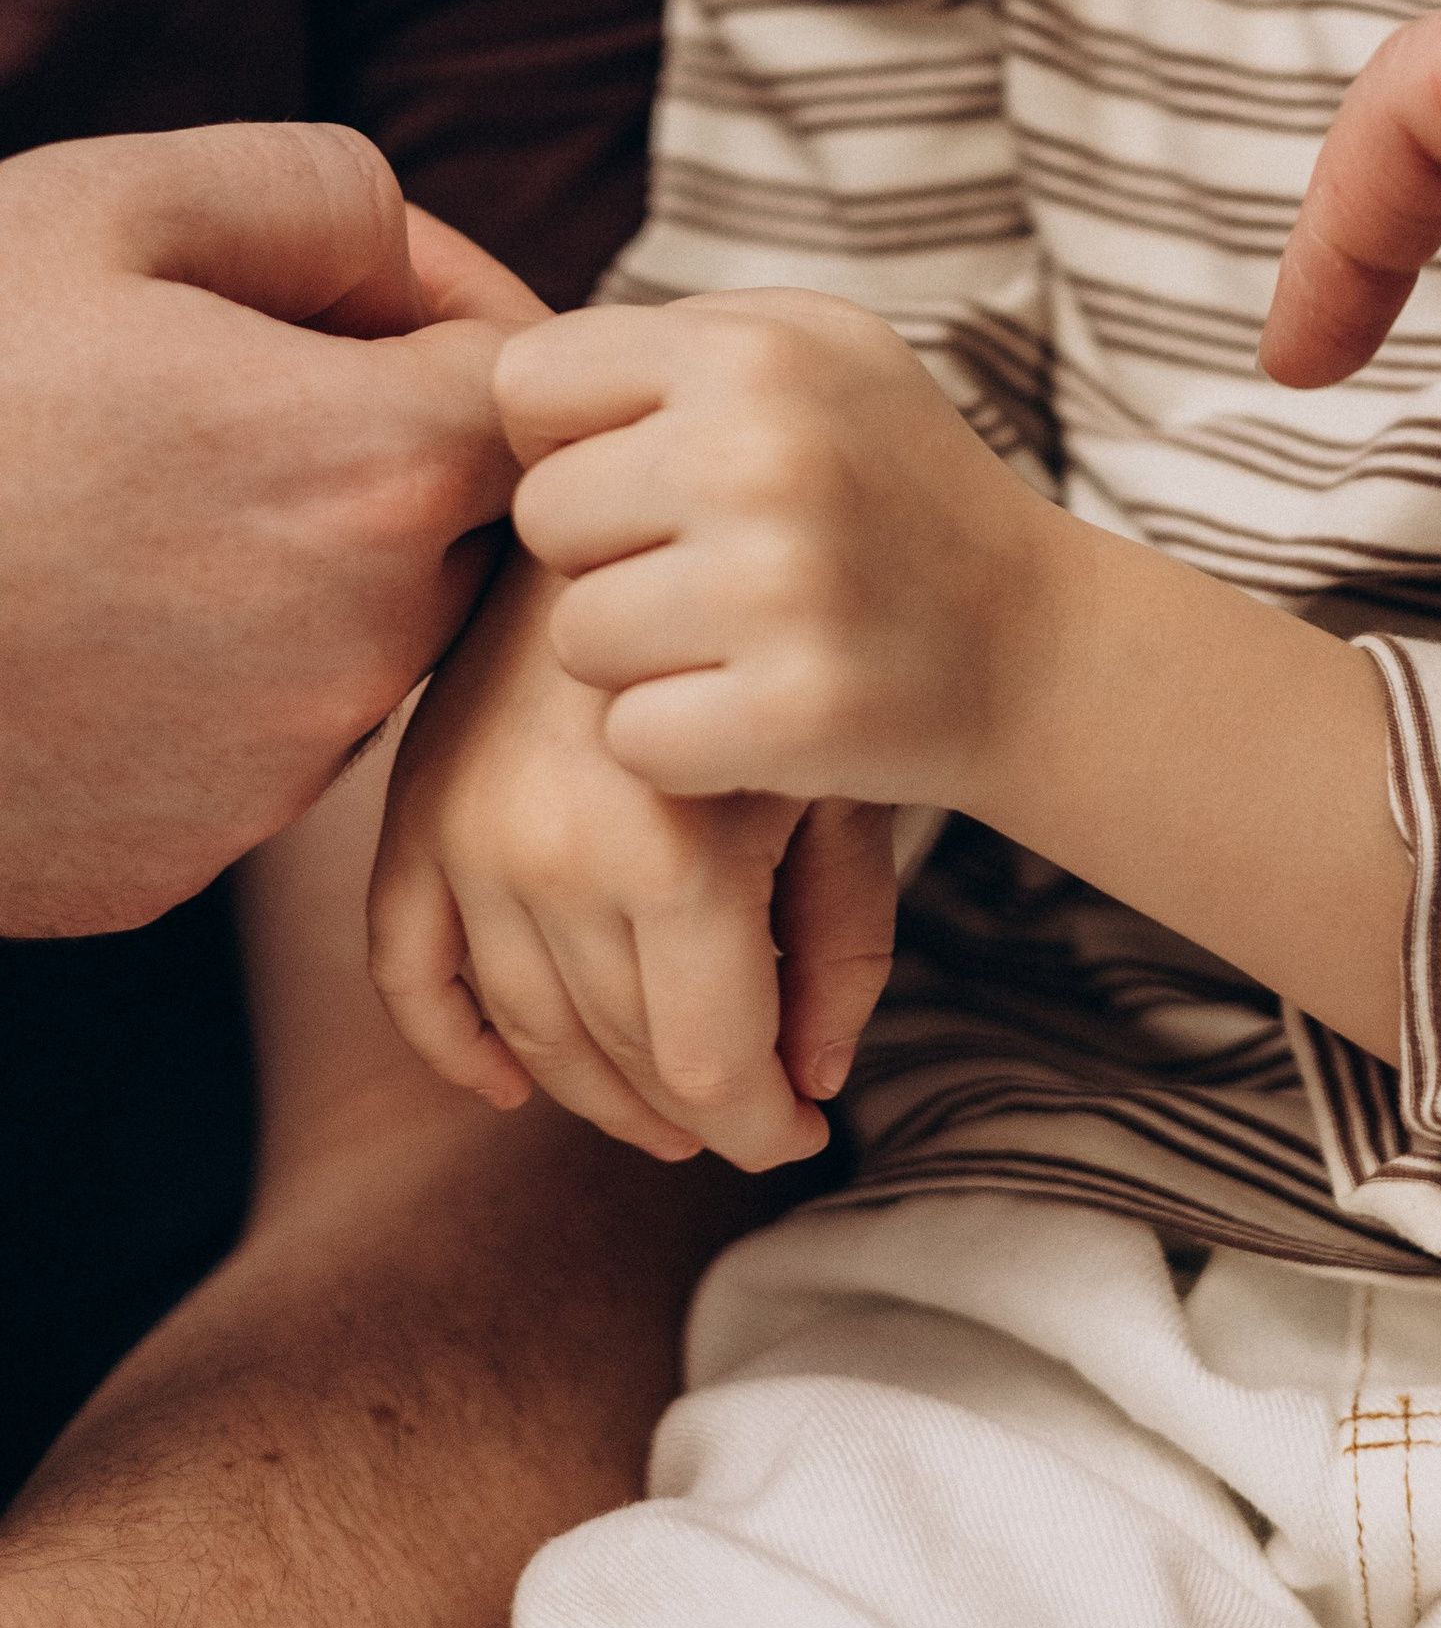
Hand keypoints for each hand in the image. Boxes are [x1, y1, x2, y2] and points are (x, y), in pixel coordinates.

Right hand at [0, 124, 538, 937]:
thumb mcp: (103, 206)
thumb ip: (322, 195)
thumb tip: (414, 263)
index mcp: (383, 470)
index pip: (533, 389)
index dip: (452, 314)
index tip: (347, 290)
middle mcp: (369, 645)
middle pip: (457, 523)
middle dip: (376, 445)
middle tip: (208, 383)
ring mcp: (274, 776)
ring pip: (352, 639)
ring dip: (286, 565)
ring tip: (112, 500)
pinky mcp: (178, 864)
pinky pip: (238, 746)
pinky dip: (187, 681)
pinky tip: (62, 621)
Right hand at [369, 549, 898, 1170]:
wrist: (666, 495)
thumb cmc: (792, 636)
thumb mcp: (847, 782)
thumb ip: (840, 943)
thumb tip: (812, 1087)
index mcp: (671, 854)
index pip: (709, 1066)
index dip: (761, 1127)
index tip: (803, 1132)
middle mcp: (550, 855)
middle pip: (620, 1057)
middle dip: (695, 1112)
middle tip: (749, 1115)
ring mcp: (467, 835)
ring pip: (527, 1028)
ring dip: (594, 1091)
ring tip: (666, 1110)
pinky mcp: (414, 807)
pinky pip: (405, 963)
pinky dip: (452, 1042)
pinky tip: (509, 1086)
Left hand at [499, 293, 1055, 810]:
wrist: (1039, 644)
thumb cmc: (890, 487)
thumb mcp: (813, 354)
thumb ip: (667, 340)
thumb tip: (497, 372)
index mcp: (755, 348)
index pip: (526, 387)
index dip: (572, 442)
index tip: (650, 478)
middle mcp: (764, 453)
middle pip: (543, 518)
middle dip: (606, 555)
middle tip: (710, 570)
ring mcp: (782, 588)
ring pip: (576, 639)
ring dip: (640, 657)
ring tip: (740, 638)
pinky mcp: (795, 714)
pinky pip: (632, 738)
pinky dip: (681, 744)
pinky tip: (756, 710)